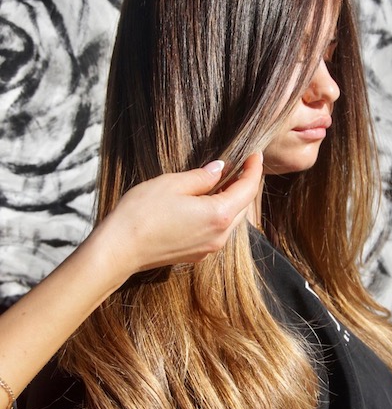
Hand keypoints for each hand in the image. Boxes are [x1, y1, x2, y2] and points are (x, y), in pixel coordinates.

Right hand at [95, 153, 262, 275]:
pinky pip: (217, 230)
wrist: (119, 250)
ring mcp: (209, 248)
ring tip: (226, 179)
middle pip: (243, 206)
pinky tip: (208, 200)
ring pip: (231, 219)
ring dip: (232, 199)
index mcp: (219, 215)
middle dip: (245, 184)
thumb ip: (202, 176)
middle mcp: (219, 235)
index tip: (255, 154)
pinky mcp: (197, 254)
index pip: (247, 189)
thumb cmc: (141, 214)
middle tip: (242, 163)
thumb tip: (220, 169)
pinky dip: (219, 213)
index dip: (253, 169)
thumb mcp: (172, 184)